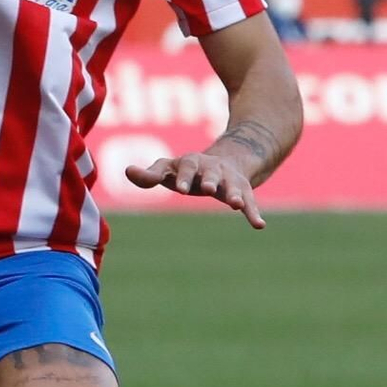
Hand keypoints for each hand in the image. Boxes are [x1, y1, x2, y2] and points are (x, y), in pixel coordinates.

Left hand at [124, 151, 264, 228]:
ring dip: (233, 193)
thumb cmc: (187, 170)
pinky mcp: (243, 190)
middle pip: (210, 172)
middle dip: (208, 179)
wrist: (227, 160)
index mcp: (189, 162)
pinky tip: (259, 225)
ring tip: (235, 204)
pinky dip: (253, 213)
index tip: (180, 189)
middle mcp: (210, 168)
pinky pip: (250, 202)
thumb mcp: (168, 170)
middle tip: (208, 188)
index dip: (183, 177)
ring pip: (232, 185)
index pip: (183, 166)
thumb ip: (149, 175)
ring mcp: (228, 178)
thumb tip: (127, 170)